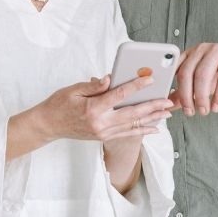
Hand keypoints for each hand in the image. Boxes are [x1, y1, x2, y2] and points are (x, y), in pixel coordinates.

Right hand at [33, 75, 172, 143]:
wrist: (49, 125)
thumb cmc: (59, 104)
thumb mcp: (73, 90)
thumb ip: (94, 86)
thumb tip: (110, 79)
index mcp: (92, 109)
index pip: (119, 95)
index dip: (136, 86)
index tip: (150, 79)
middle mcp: (100, 124)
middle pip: (132, 114)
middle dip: (152, 106)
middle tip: (168, 101)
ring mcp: (103, 133)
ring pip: (133, 126)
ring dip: (152, 119)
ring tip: (167, 113)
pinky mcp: (104, 137)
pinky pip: (127, 134)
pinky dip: (142, 131)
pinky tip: (154, 128)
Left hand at [170, 39, 217, 115]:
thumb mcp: (206, 80)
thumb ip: (188, 90)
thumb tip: (172, 104)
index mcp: (192, 52)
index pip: (176, 69)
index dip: (173, 88)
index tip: (174, 105)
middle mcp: (203, 49)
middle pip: (187, 73)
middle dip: (186, 95)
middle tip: (190, 112)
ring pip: (203, 75)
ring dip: (201, 97)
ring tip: (204, 110)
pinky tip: (217, 106)